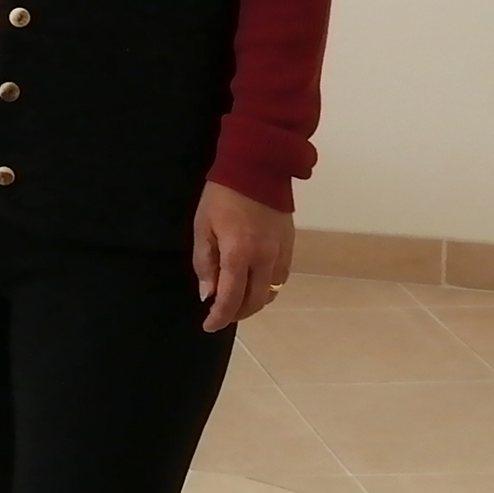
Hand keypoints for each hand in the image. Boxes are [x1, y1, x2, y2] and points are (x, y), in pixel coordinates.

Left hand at [193, 180, 293, 332]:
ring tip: (236, 299)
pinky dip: (266, 287)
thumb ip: (205, 263)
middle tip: (221, 314)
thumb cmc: (222, 195)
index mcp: (239, 254)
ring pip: (271, 292)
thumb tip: (208, 295)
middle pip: (255, 302)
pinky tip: (254, 282)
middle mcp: (265, 259)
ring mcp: (281, 252)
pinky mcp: (290, 244)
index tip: (208, 325)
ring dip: (253, 302)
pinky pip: (280, 277)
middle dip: (237, 314)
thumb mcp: (202, 226)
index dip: (219, 317)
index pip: (231, 299)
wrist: (257, 167)